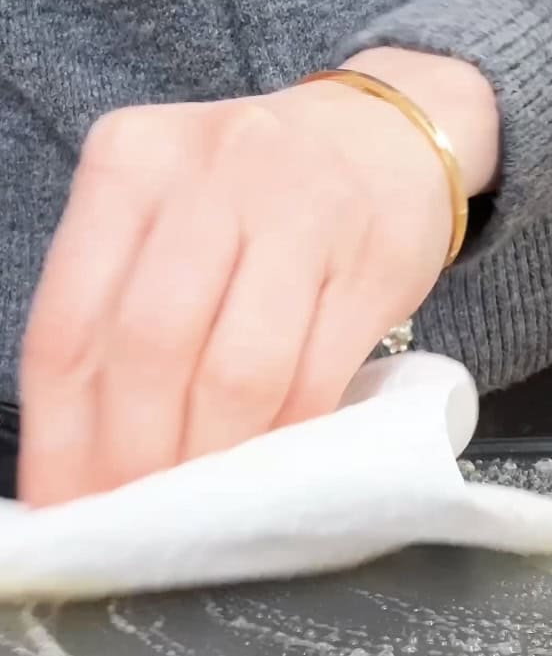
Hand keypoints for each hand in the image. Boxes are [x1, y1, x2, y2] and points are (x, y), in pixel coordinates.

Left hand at [20, 50, 498, 505]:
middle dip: (135, 455)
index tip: (65, 506)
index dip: (60, 434)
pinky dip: (285, 439)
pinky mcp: (369, 263)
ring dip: (212, 458)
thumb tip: (81, 454)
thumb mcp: (166, 212)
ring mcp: (297, 212)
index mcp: (129, 162)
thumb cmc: (254, 197)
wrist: (387, 137)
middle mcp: (208, 174)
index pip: (68, 321)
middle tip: (137, 518)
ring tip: (198, 506)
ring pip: (236, 371)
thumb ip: (117, 307)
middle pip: (149, 348)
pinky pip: (315, 378)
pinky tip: (266, 469)